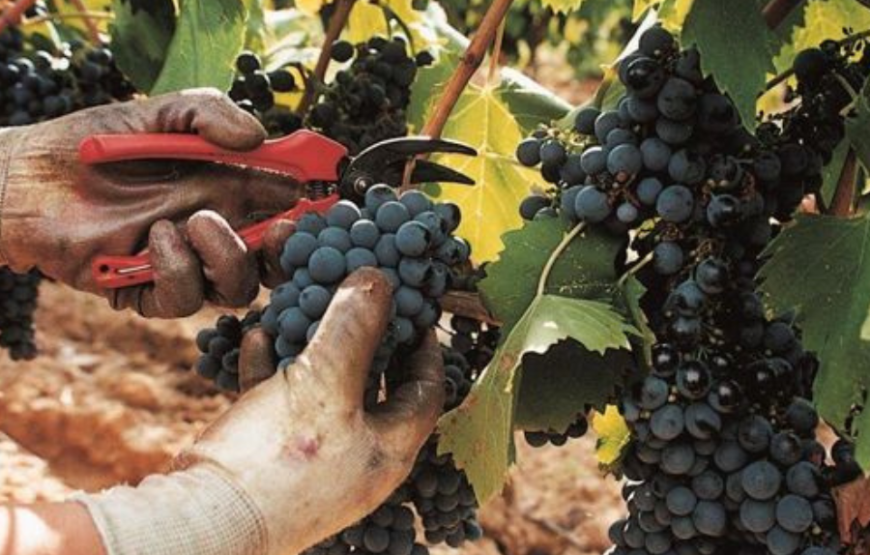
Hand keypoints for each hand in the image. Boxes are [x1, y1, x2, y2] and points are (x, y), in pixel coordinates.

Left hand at [0, 88, 297, 316]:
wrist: (28, 177)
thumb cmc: (93, 143)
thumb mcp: (160, 112)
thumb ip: (210, 114)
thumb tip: (260, 138)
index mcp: (229, 190)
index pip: (285, 207)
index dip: (309, 208)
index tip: (322, 199)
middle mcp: (214, 230)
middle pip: (273, 258)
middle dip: (286, 248)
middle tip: (280, 227)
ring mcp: (185, 264)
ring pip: (238, 286)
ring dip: (228, 255)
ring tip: (196, 220)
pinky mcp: (149, 291)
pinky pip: (184, 300)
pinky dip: (179, 269)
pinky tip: (156, 237)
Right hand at [181, 268, 444, 552]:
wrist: (204, 518)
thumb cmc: (280, 459)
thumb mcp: (326, 382)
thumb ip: (355, 328)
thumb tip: (379, 280)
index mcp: (389, 449)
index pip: (427, 391)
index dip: (426, 348)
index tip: (417, 311)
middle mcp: (358, 458)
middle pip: (373, 386)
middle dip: (365, 339)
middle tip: (361, 302)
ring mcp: (313, 460)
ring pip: (323, 390)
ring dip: (314, 347)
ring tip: (307, 308)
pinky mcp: (270, 457)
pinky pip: (280, 403)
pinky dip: (273, 368)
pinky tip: (258, 336)